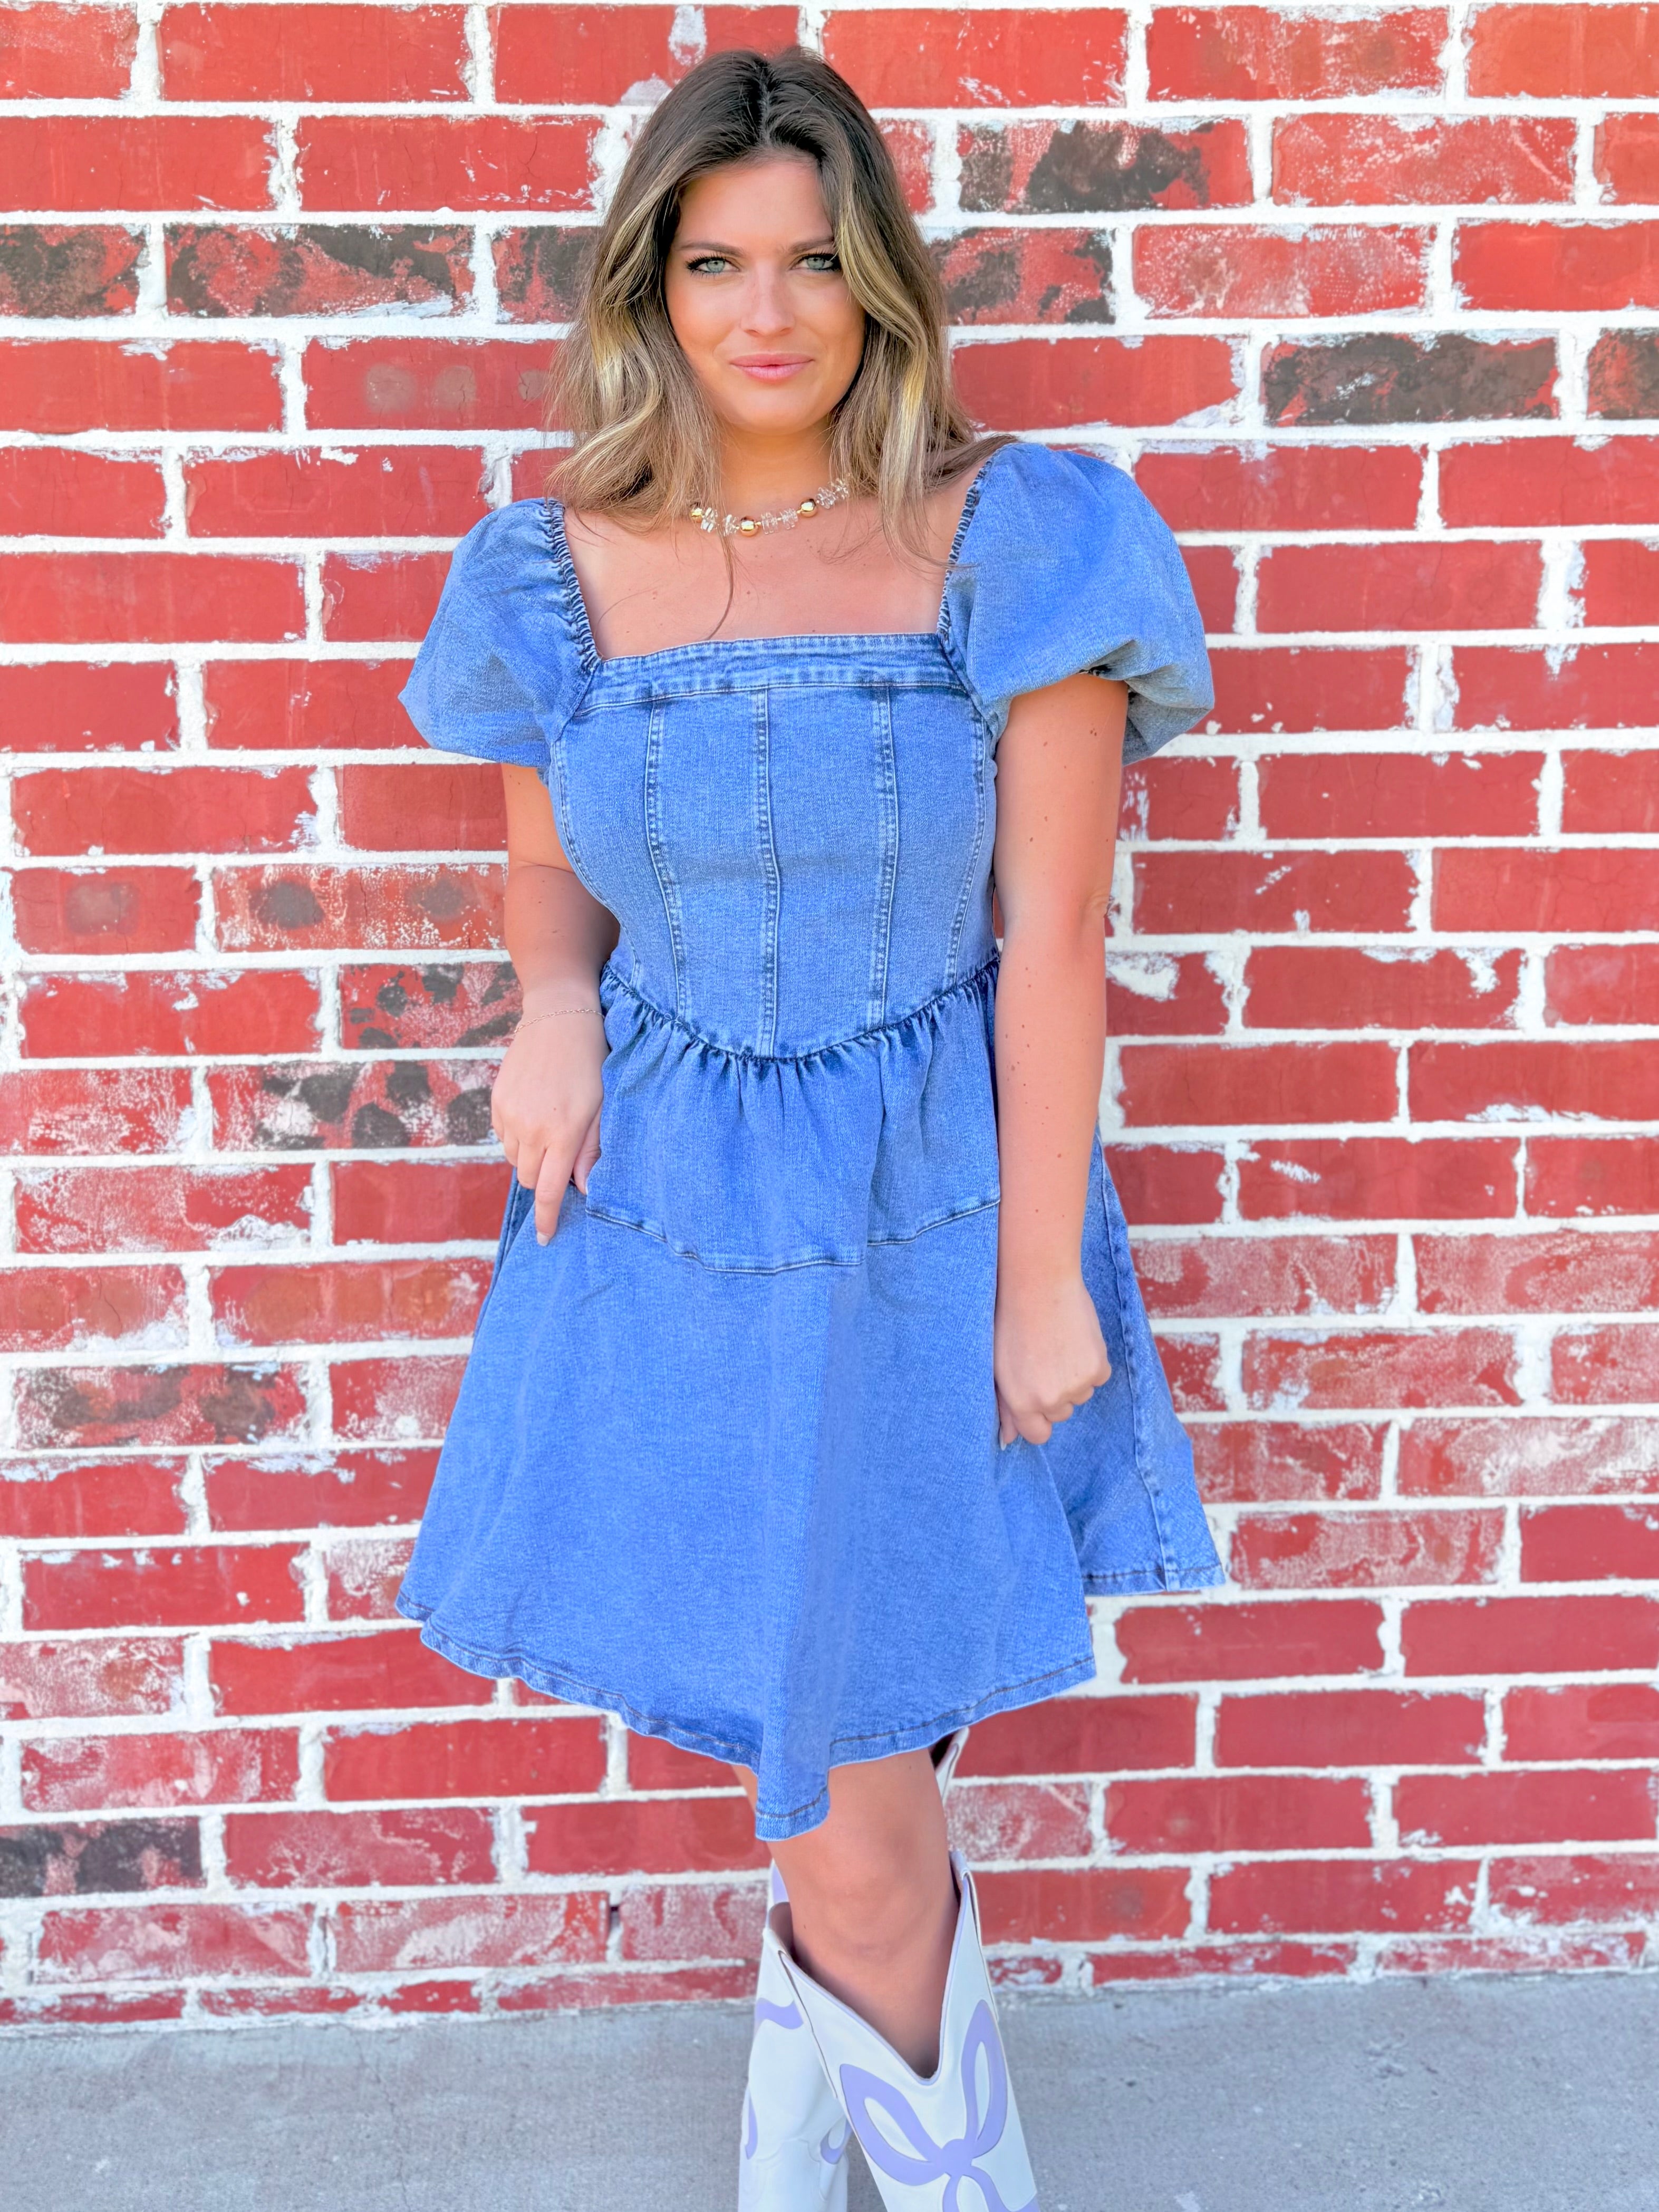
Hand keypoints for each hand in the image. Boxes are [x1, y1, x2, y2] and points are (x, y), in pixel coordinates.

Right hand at [489, 1008, 606, 1242]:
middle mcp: (530, 1129)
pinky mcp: (497, 1100)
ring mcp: (509, 1115)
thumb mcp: (604, 1107)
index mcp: (561, 1134)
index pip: (547, 1191)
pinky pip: (502, 1136)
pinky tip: (535, 1115)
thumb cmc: (593, 1061)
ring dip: (530, 1158)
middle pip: (528, 1178)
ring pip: (514, 1158)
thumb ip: (592, 1150)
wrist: (560, 1016)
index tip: (545, 1239)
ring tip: (551, 1131)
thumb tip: (583, 1189)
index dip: (546, 1219)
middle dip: (543, 1180)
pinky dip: (517, 1137)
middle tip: (563, 1160)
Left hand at [994, 1269, 1110, 1447]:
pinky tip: (1075, 1339)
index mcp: (1021, 1402)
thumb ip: (1005, 1406)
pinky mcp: (1098, 1367)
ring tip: (1058, 1344)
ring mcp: (1077, 1385)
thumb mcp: (998, 1367)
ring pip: (1081, 1394)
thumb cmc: (1011, 1320)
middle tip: (1044, 1360)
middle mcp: (1051, 1400)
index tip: (1037, 1396)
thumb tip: (1007, 1440)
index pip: (1038, 1435)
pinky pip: (1099, 1376)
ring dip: (1074, 1378)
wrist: (1039, 1284)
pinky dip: (1091, 1362)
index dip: (1038, 1415)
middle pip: (1060, 1413)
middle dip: (1054, 1394)